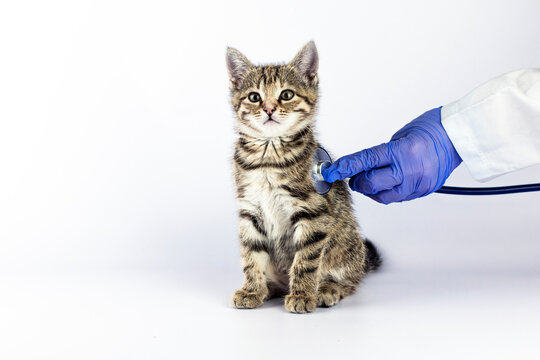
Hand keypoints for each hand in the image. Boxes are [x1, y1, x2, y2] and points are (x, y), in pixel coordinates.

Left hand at [321, 107, 461, 203]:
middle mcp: (410, 170)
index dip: (346, 167)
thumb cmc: (432, 128)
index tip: (331, 171)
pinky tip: (385, 183)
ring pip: (384, 196)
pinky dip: (387, 192)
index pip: (366, 161)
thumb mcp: (401, 135)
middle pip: (372, 184)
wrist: (460, 136)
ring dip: (371, 189)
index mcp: (402, 152)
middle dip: (358, 181)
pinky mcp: (424, 191)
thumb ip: (383, 154)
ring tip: (369, 179)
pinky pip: (398, 197)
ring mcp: (418, 183)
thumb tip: (366, 166)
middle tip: (352, 175)